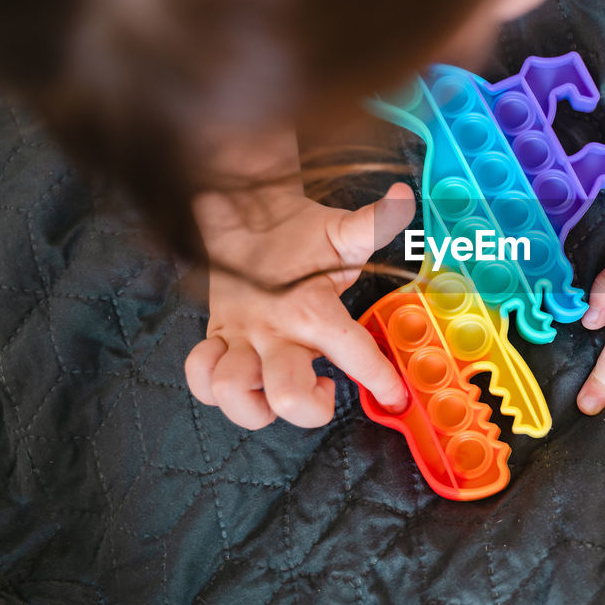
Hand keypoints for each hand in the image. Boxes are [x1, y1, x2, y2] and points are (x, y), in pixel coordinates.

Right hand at [184, 183, 414, 428]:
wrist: (243, 214)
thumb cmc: (302, 234)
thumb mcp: (345, 231)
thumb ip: (377, 221)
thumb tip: (404, 195)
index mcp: (312, 307)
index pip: (355, 354)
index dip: (381, 381)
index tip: (396, 397)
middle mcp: (273, 328)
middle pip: (287, 395)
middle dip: (313, 409)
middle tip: (325, 387)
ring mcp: (240, 337)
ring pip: (233, 392)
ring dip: (259, 407)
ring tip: (283, 391)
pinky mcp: (217, 339)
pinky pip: (200, 380)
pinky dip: (216, 391)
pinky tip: (246, 382)